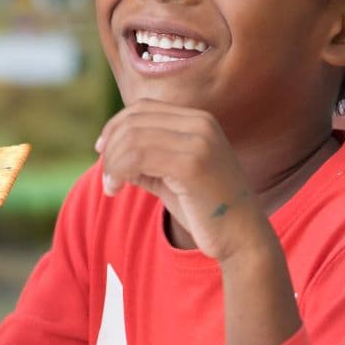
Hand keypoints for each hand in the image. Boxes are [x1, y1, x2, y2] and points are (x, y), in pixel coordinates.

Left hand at [96, 99, 269, 260]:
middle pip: (135, 119)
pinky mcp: (192, 164)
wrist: (243, 237)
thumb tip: (109, 150)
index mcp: (200, 121)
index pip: (144, 107)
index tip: (102, 151)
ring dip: (112, 163)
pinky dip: (117, 172)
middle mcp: (201, 124)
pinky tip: (115, 190)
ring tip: (111, 186)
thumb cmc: (206, 211)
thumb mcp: (171, 177)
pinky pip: (138, 157)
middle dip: (111, 147)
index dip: (115, 125)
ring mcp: (199, 142)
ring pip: (132, 138)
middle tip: (106, 177)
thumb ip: (146, 160)